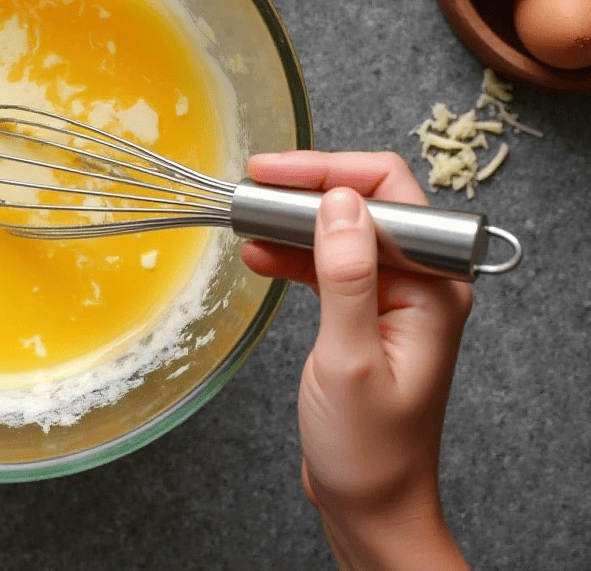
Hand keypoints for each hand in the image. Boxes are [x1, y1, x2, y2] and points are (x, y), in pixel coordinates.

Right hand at [242, 152, 472, 570]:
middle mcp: (420, 282)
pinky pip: (329, 264)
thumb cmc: (368, 447)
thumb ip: (347, 275)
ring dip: (293, 222)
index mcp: (432, 286)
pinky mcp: (366, 313)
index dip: (327, 173)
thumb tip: (339, 201)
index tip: (271, 174)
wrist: (369, 504)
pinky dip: (293, 254)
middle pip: (364, 204)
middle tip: (251, 192)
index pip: (388, 194)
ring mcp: (393, 297)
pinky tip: (259, 254)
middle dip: (305, 191)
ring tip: (245, 220)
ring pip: (341, 230)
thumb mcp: (349, 358)